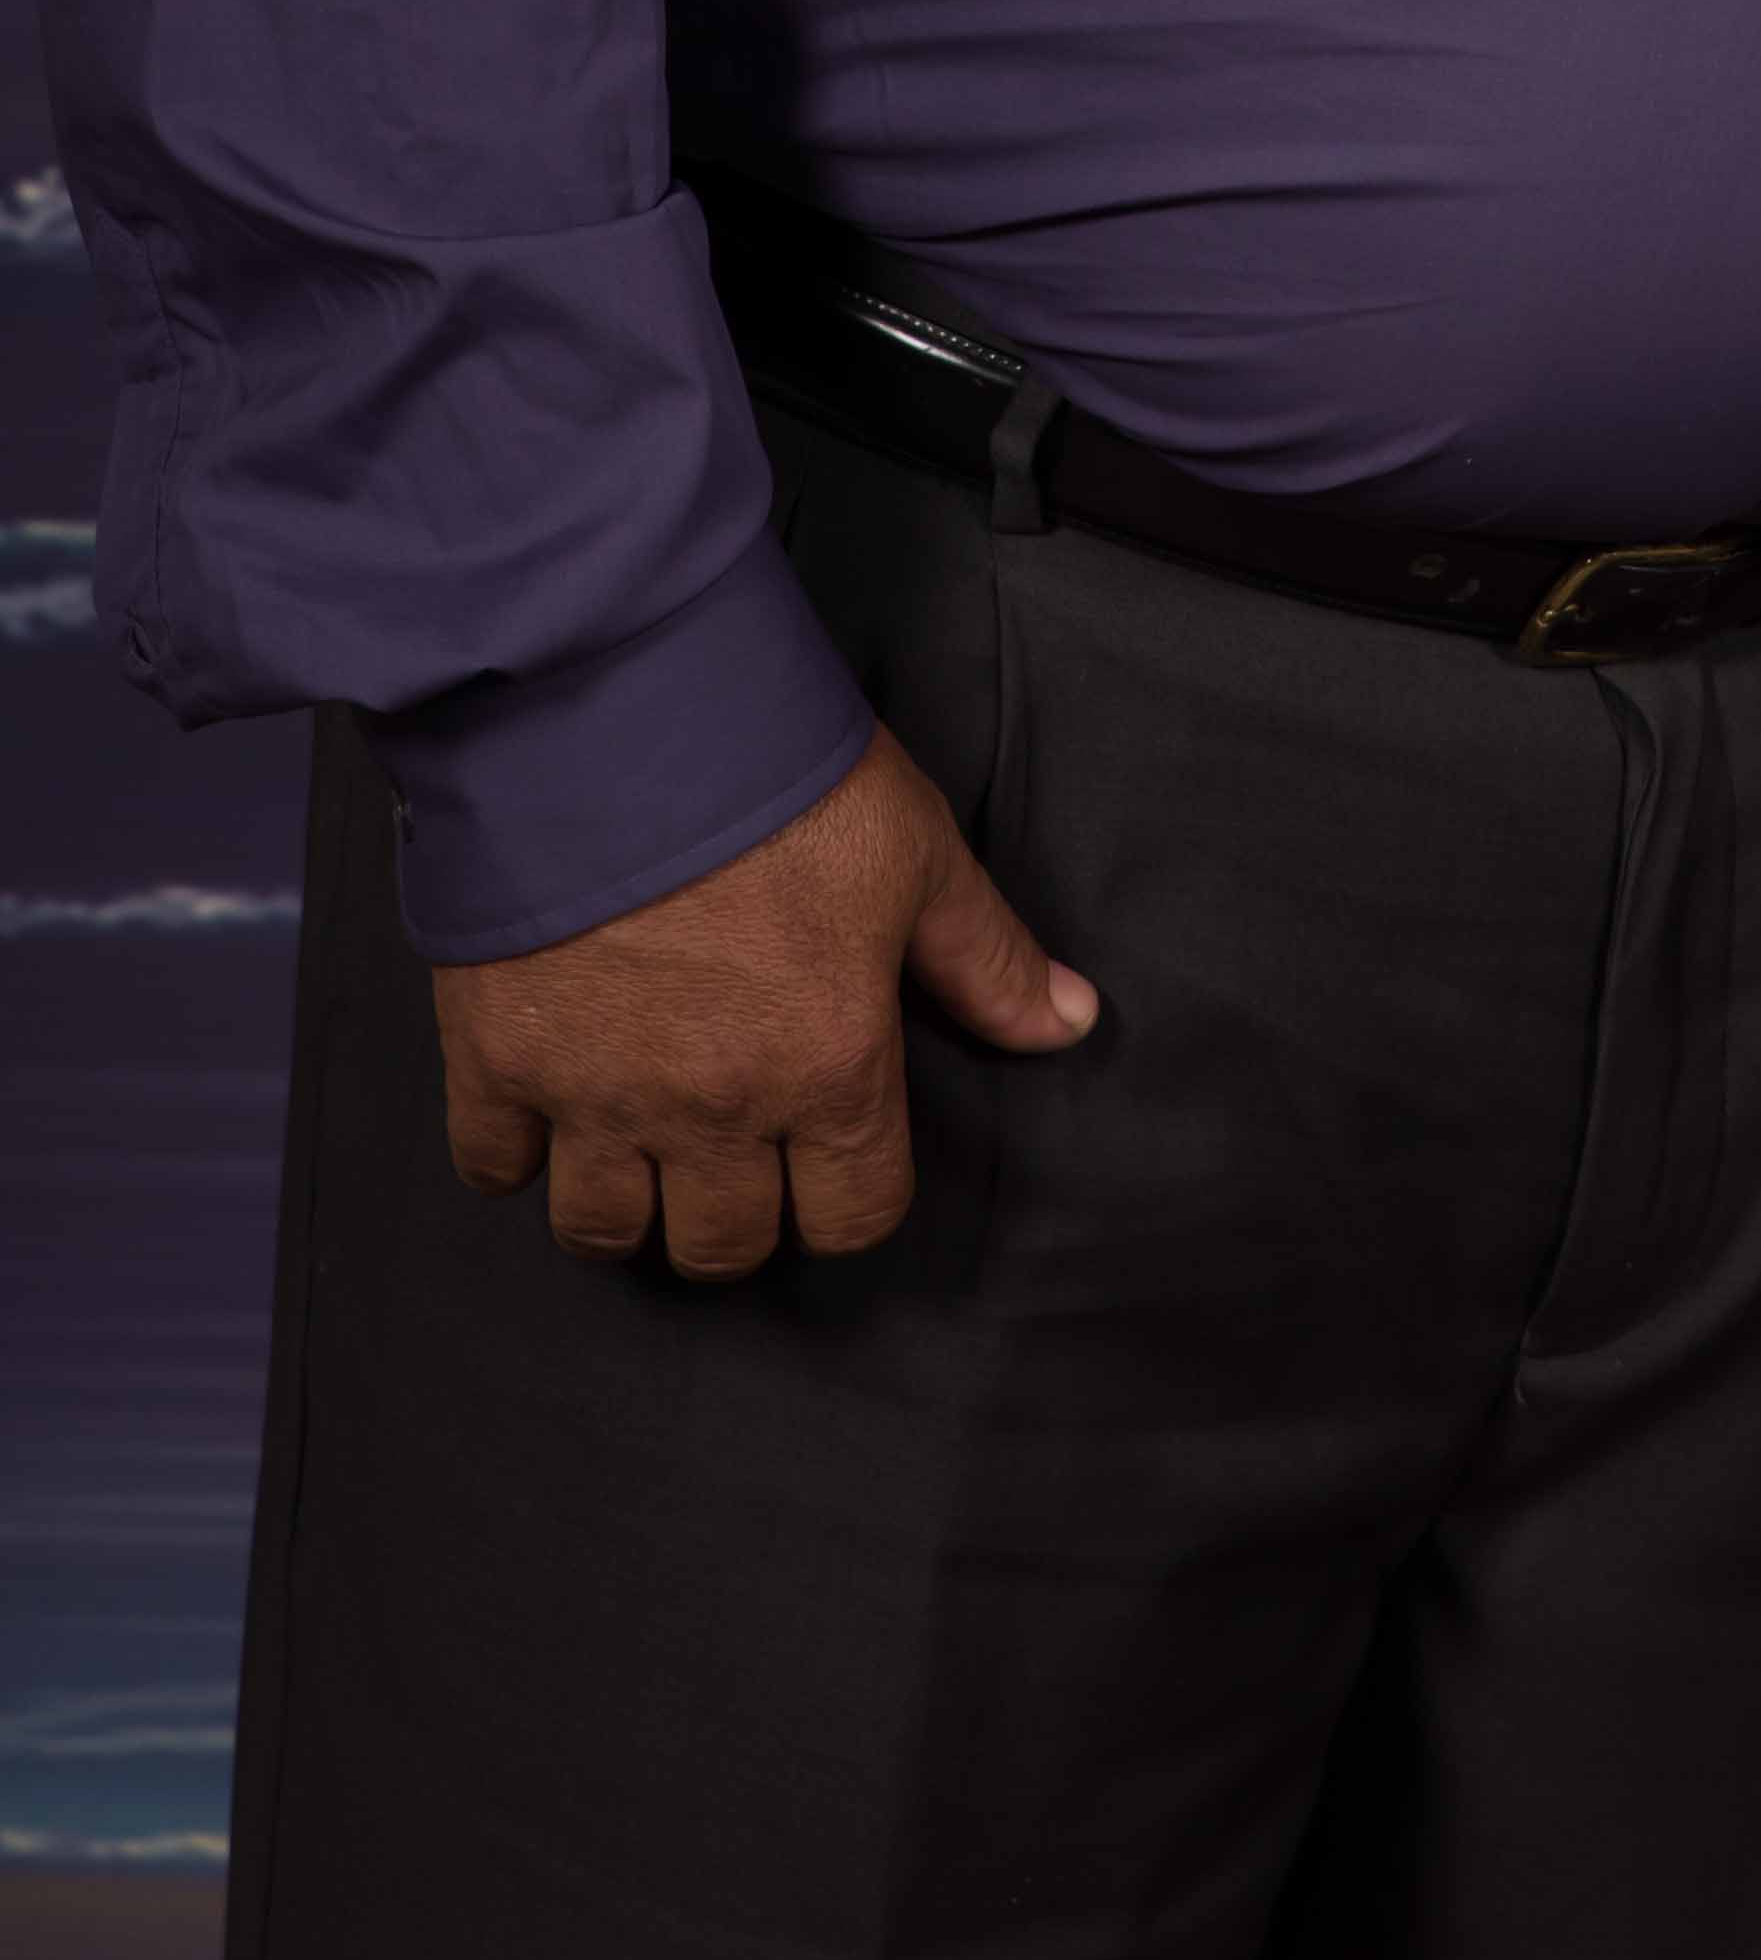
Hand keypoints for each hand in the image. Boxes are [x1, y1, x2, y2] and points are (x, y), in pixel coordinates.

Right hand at [434, 721, 1097, 1277]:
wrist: (618, 713)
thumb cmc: (779, 777)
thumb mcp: (916, 854)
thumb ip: (987, 958)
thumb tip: (1068, 1022)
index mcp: (827, 1068)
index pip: (853, 1219)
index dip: (851, 1197)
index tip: (836, 1158)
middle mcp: (712, 1110)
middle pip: (723, 1246)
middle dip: (739, 1212)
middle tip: (734, 1153)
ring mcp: (595, 1096)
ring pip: (605, 1232)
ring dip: (629, 1203)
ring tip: (645, 1147)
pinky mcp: (497, 1060)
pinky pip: (492, 1167)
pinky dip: (515, 1155)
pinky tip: (546, 1112)